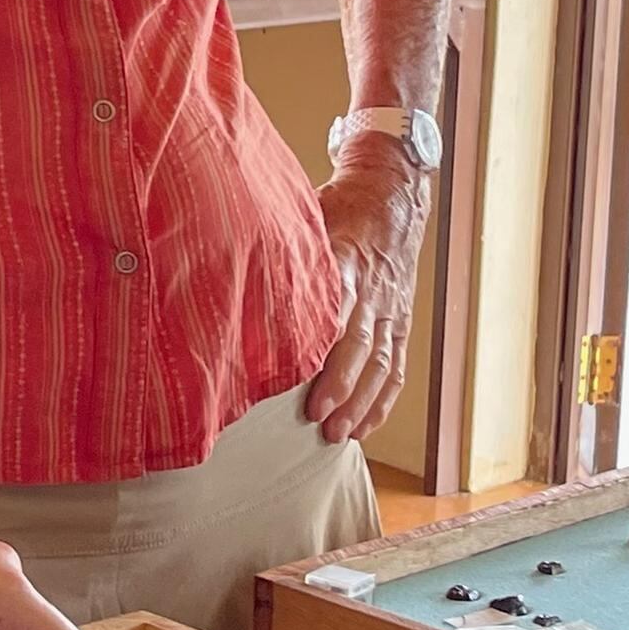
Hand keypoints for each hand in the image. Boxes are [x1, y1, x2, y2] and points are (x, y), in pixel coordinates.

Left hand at [304, 147, 429, 444]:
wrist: (392, 196)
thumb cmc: (340, 207)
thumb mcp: (311, 212)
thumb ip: (283, 243)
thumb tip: (228, 256)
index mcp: (348, 261)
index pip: (339, 304)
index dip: (324, 339)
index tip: (301, 370)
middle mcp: (374, 291)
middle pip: (361, 343)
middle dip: (341, 382)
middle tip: (317, 415)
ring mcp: (391, 312)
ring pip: (381, 363)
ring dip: (361, 401)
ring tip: (337, 433)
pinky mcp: (399, 325)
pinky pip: (396, 368)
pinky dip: (382, 401)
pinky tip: (362, 427)